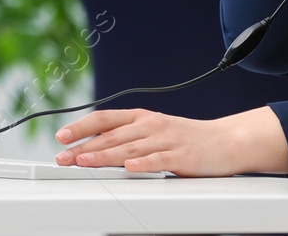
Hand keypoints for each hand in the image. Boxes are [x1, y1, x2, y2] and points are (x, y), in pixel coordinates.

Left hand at [54, 107, 287, 175]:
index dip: (81, 126)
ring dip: (105, 155)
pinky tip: (129, 169)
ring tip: (84, 161)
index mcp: (141, 118)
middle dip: (84, 147)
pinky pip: (159, 160)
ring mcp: (166, 140)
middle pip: (112, 136)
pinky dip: (143, 164)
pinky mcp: (182, 156)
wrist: (226, 141)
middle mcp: (150, 125)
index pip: (105, 119)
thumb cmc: (186, 139)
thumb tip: (93, 147)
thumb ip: (127, 138)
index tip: (61, 136)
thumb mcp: (153, 132)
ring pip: (129, 148)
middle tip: (63, 157)